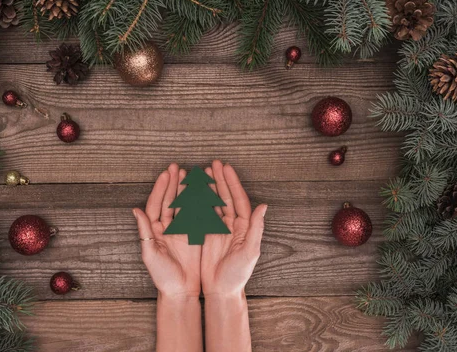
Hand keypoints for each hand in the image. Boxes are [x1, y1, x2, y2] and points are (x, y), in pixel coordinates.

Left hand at [134, 163, 200, 297]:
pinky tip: (201, 190)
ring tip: (188, 174)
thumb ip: (144, 231)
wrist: (181, 291)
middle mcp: (167, 227)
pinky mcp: (194, 235)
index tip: (166, 174)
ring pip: (183, 204)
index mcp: (155, 229)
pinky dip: (198, 202)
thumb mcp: (150, 254)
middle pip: (169, 200)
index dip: (161, 188)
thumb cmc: (163, 276)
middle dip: (173, 183)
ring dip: (185, 189)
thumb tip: (135, 210)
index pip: (157, 204)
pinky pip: (196, 214)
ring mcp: (181, 229)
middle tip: (176, 167)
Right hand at [201, 160, 266, 296]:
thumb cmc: (237, 275)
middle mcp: (232, 225)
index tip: (225, 168)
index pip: (238, 199)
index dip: (232, 183)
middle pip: (226, 197)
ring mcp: (218, 229)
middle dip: (220, 179)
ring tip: (203, 172)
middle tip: (214, 163)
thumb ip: (256, 228)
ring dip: (209, 187)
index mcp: (244, 227)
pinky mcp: (206, 235)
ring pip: (213, 202)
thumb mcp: (249, 252)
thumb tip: (264, 206)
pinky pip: (201, 214)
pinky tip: (192, 190)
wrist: (221, 292)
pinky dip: (197, 201)